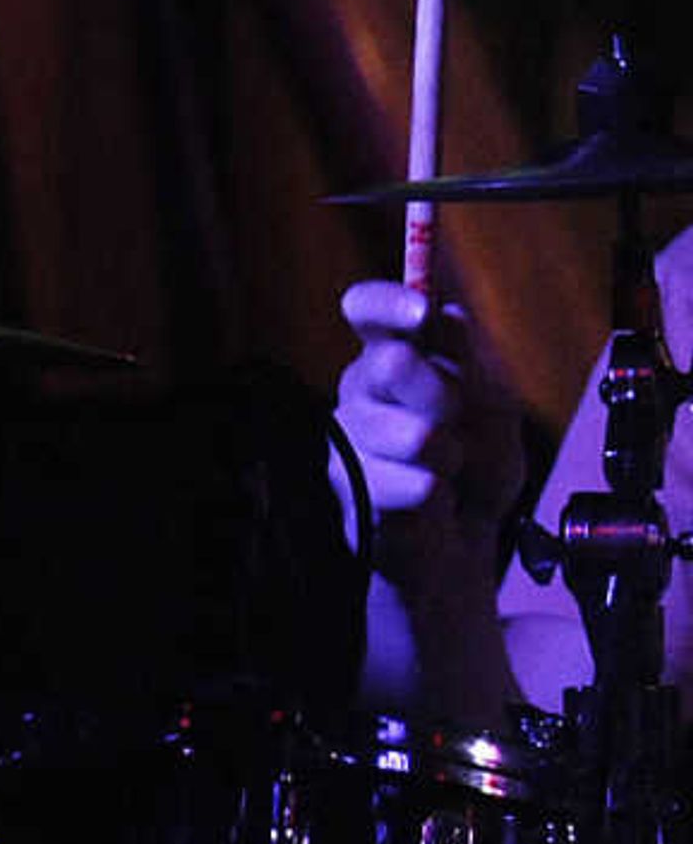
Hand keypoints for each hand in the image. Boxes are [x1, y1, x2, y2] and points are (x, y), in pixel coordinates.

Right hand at [335, 276, 525, 549]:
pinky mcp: (350, 486)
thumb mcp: (494, 408)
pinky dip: (441, 498)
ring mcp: (349, 437)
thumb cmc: (475, 468)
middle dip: (445, 395)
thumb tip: (449, 313)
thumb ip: (473, 364)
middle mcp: (361, 390)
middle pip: (393, 363)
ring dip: (451, 458)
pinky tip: (432, 505)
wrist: (463, 540)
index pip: (367, 310)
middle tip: (457, 423)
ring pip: (415, 434)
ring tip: (447, 473)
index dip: (388, 303)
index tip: (421, 312)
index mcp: (392, 357)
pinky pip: (417, 485)